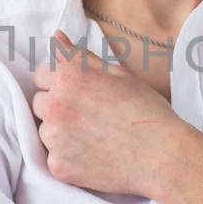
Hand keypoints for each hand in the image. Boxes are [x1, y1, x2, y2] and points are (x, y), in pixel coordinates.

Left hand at [31, 28, 187, 197]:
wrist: (162, 156)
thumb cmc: (145, 111)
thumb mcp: (116, 74)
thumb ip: (79, 55)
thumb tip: (56, 37)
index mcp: (68, 77)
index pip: (41, 75)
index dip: (61, 83)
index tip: (81, 94)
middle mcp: (55, 105)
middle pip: (40, 103)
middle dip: (59, 107)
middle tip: (91, 116)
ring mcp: (54, 139)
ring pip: (46, 131)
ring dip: (61, 133)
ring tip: (95, 137)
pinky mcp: (58, 166)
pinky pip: (54, 158)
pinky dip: (69, 158)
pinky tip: (94, 155)